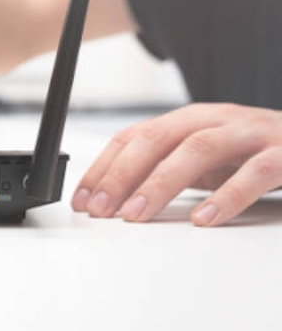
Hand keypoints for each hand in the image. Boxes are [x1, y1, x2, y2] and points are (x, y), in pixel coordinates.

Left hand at [71, 103, 281, 225]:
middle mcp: (213, 119)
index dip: (103, 167)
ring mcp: (248, 133)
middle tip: (101, 209)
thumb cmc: (251, 152)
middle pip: (156, 139)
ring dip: (160, 183)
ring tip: (137, 214)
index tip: (82, 199)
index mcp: (187, 120)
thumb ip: (163, 170)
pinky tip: (205, 219)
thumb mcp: (201, 159)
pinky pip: (255, 172)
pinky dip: (227, 196)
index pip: (133, 137)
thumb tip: (112, 196)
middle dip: (121, 175)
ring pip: (197, 150)